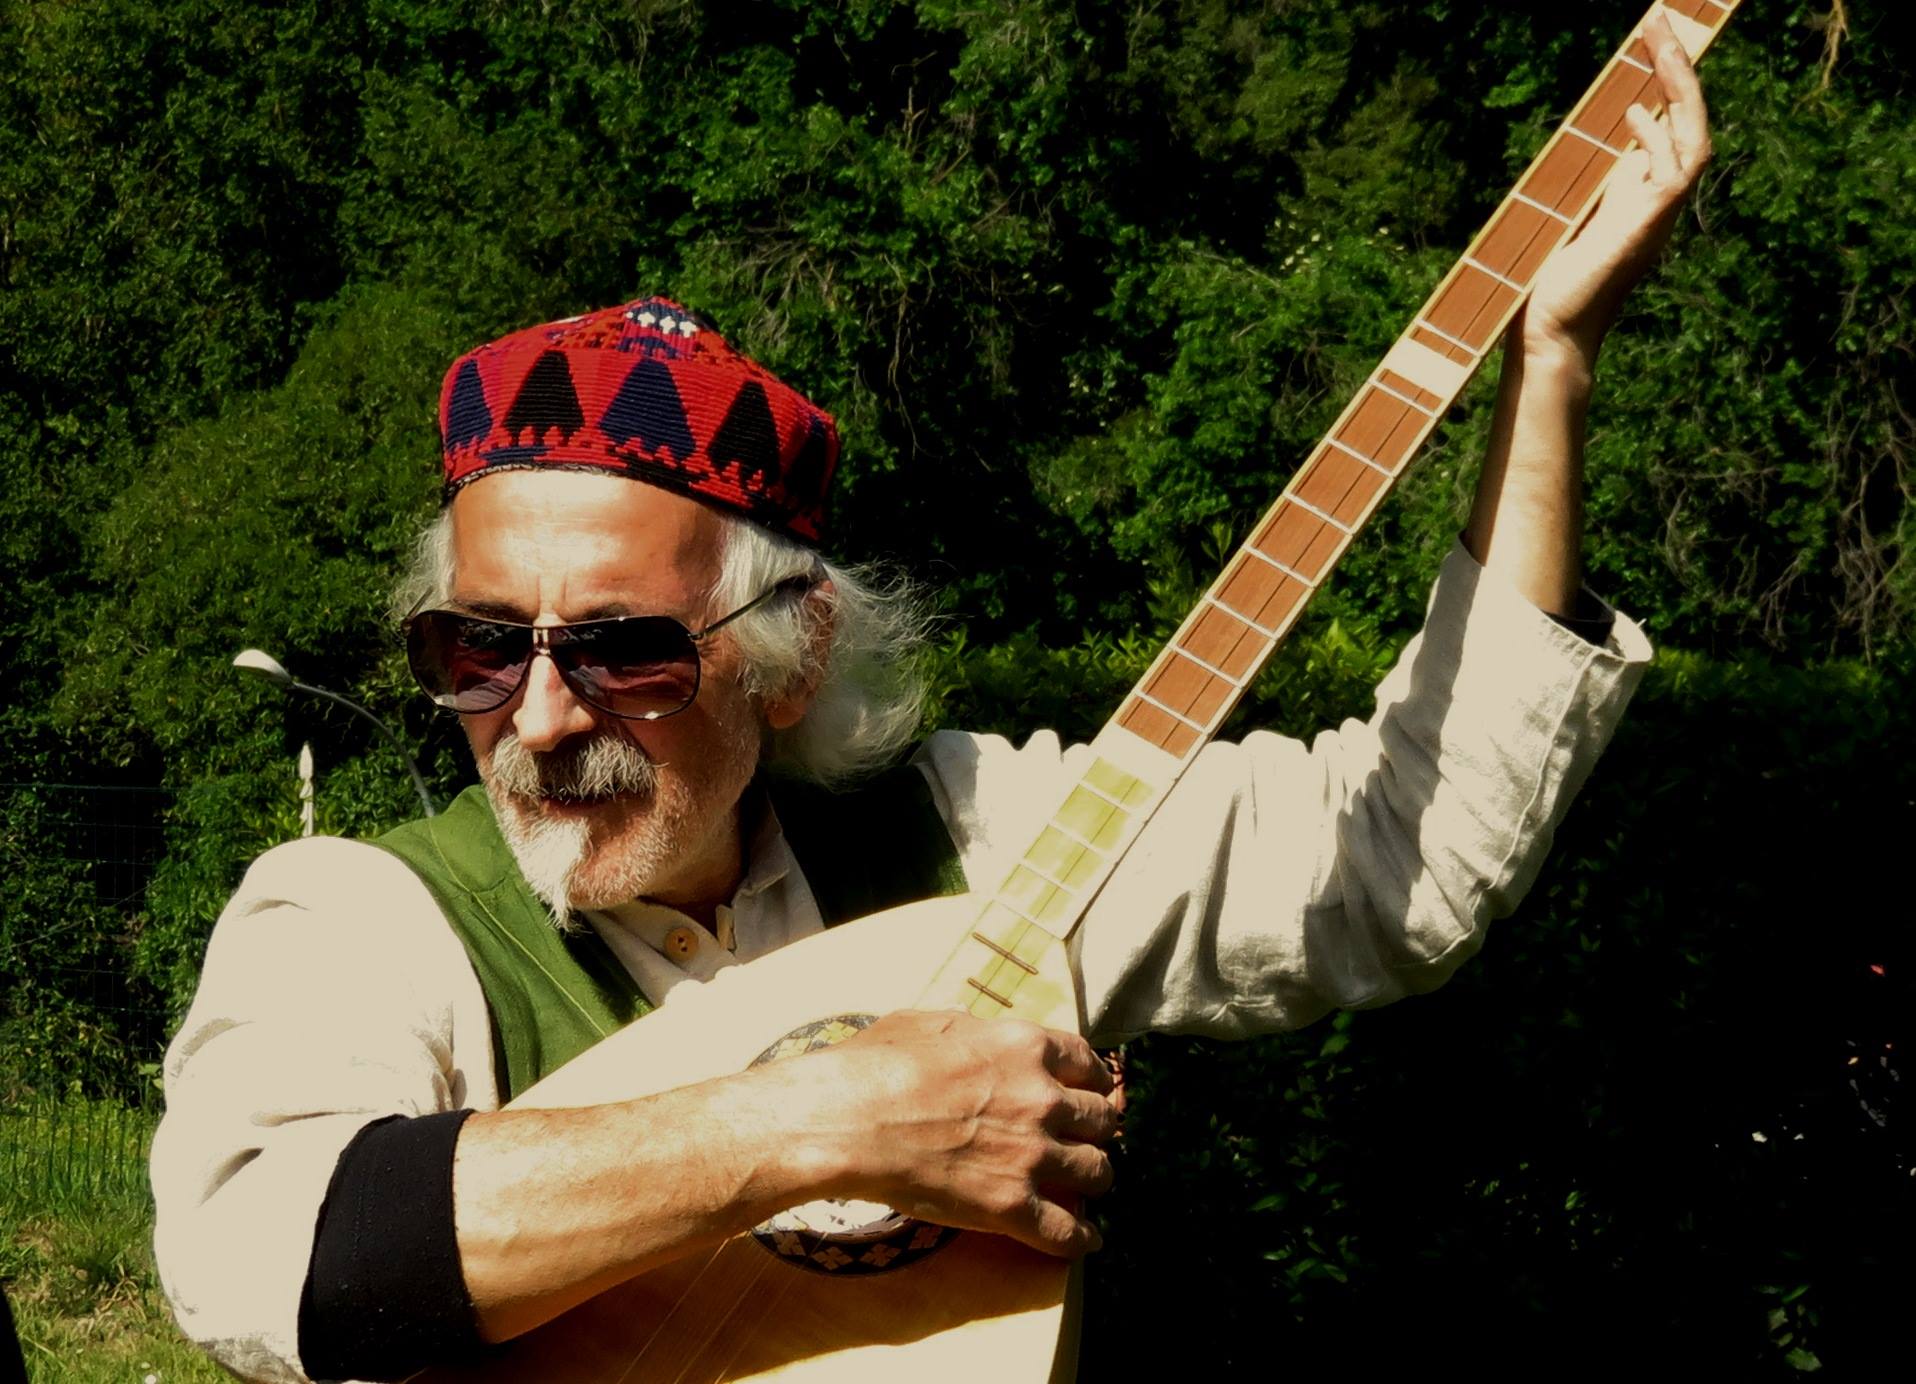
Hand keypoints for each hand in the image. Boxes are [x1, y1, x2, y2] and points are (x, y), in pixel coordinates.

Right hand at [823, 1010, 1119, 1256]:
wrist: (849, 1120)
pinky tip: (1086, 1241)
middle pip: (1102, 1120)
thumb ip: (967, 1028)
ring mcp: (1031, 1154)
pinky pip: (1068, 1231)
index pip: (1088, 1064)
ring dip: (1094, 1180)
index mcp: (1024, 1046)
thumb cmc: (876, 1066)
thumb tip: (975, 1028)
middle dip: (1097, 1132)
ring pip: (1097, 1173)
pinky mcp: (1012, 1205)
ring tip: (1086, 1188)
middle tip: (1086, 1141)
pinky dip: (1080, 1239)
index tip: (1092, 1093)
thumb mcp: (928, 1022)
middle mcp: (1042, 1097)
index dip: (1095, 1082)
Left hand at [1519, 12, 1714, 367]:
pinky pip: (1676, 173)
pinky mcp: (1648, 228)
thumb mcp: (1565, 212)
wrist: (1547, 333)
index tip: (1653, 39)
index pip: (1666, 126)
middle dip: (1679, 70)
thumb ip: (1582, 179)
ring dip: (1680, 89)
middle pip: (1688, 123)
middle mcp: (1656, 201)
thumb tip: (1587, 141)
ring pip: (1694, 141)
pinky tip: (1636, 112)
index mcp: (1638, 195)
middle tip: (1662, 21)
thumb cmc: (1547, 282)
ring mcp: (1658, 215)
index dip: (1666, 83)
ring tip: (1660, 43)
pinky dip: (1661, 139)